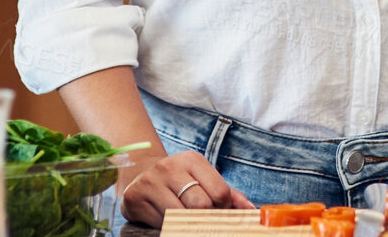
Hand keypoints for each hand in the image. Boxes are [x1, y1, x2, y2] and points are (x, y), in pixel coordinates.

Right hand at [119, 151, 252, 225]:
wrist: (142, 174)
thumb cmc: (181, 181)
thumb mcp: (204, 180)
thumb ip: (230, 194)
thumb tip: (252, 211)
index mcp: (192, 160)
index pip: (220, 192)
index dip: (224, 209)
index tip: (220, 214)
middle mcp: (170, 167)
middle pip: (201, 206)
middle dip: (206, 219)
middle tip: (203, 222)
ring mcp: (151, 182)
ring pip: (180, 217)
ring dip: (187, 225)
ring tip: (186, 221)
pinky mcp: (135, 197)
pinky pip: (160, 223)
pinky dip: (169, 227)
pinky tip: (167, 220)